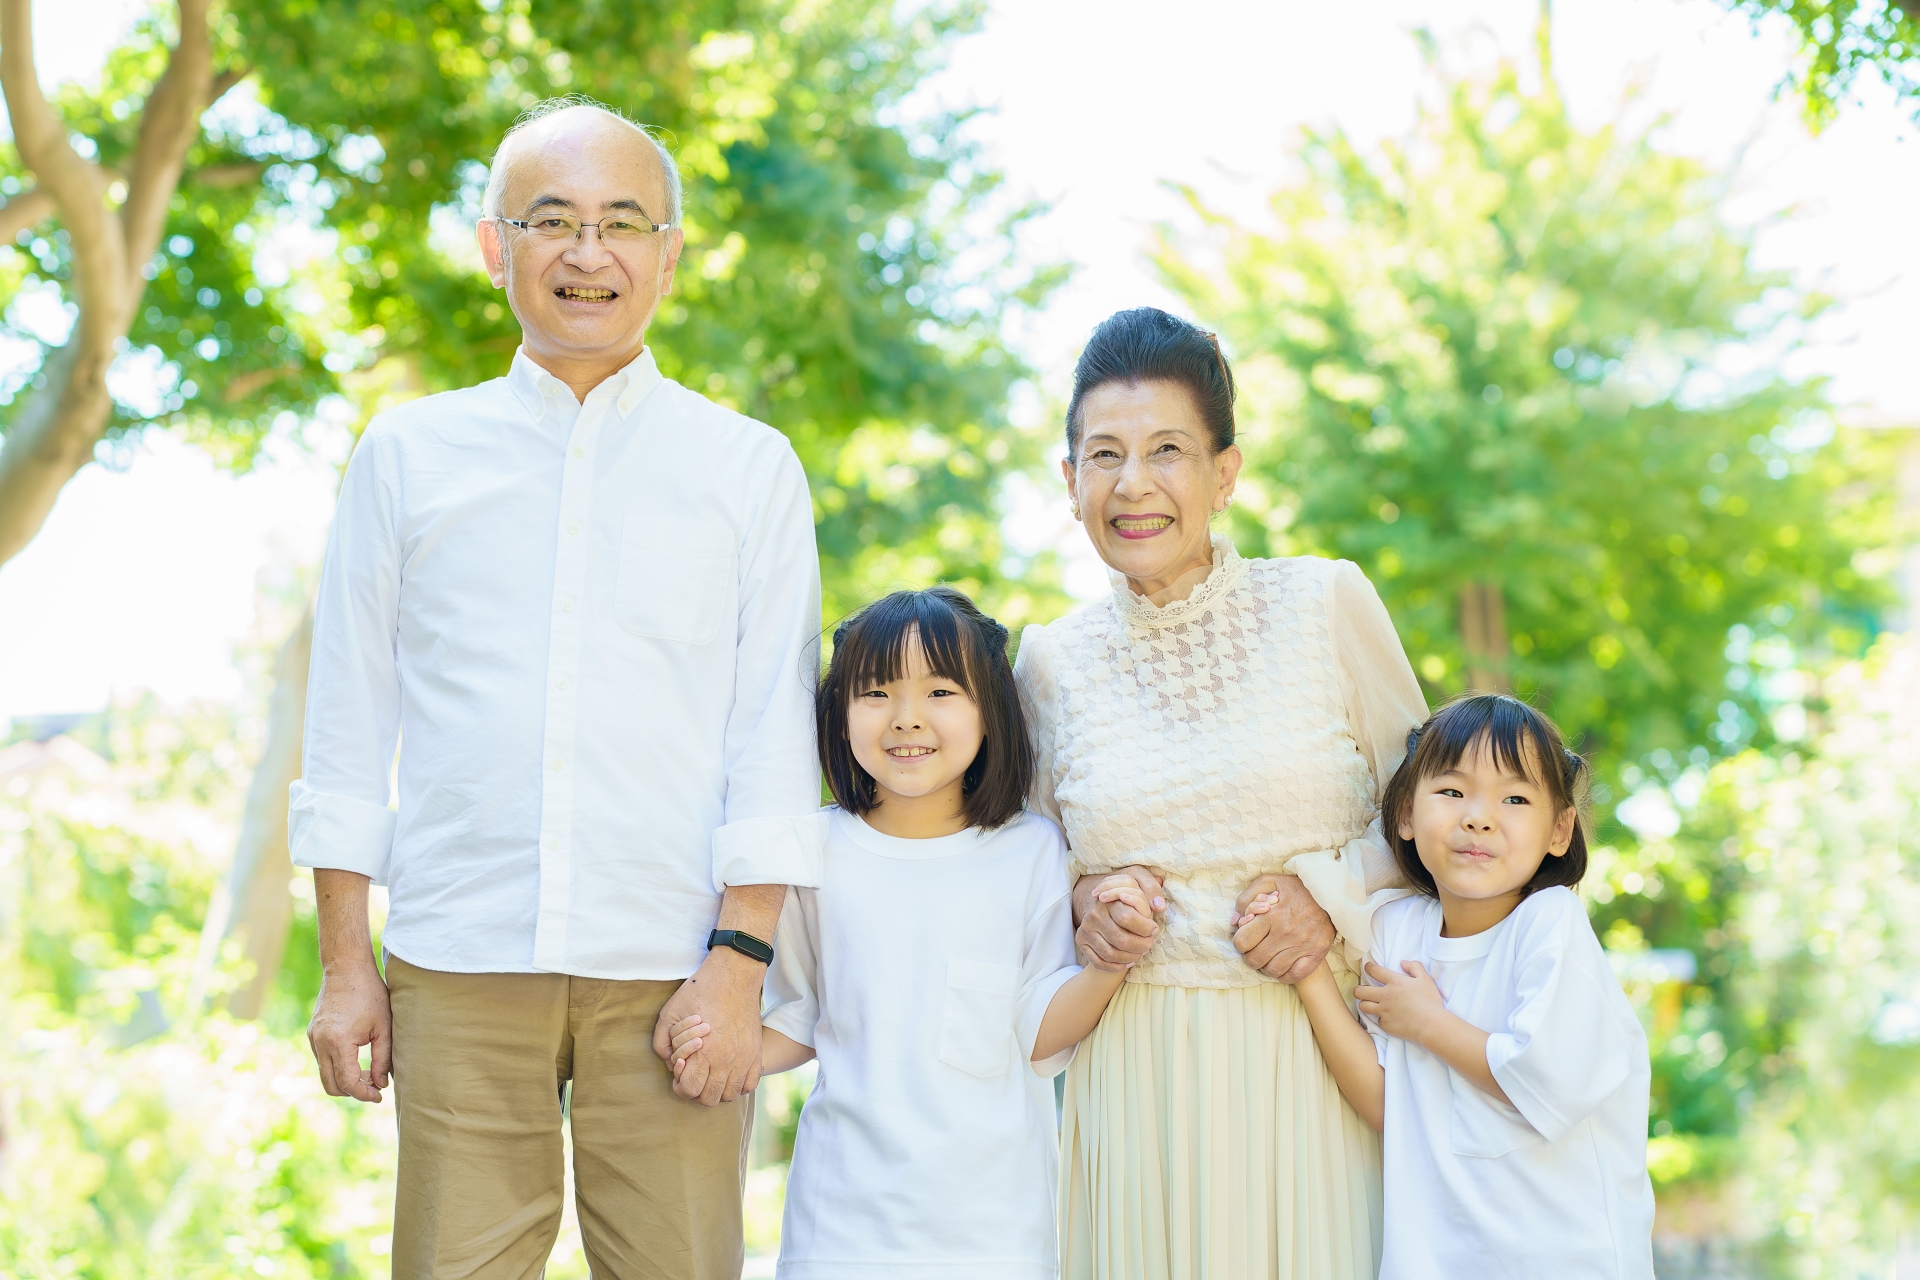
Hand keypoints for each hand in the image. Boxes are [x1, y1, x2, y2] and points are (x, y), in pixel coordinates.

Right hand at [307, 957, 391, 1102]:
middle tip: (374, 1086)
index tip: (379, 1096)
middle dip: (353, 1091)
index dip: (364, 1094)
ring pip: (325, 1075)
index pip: (348, 1082)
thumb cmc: (371, 995)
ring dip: (344, 1080)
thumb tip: (381, 1084)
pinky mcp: (312, 1034)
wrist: (347, 968)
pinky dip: (337, 1067)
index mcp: (338, 1042)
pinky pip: (323, 1061)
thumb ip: (382, 1059)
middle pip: (331, 1085)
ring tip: (368, 1072)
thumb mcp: (383, 1028)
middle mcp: (320, 1043)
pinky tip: (356, 1060)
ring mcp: (313, 1038)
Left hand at [652, 948, 765, 1105]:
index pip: (690, 1091)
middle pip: (709, 1099)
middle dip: (696, 1092)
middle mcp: (725, 1060)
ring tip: (711, 1075)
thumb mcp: (669, 1013)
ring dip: (717, 1091)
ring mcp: (744, 1058)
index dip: (680, 1087)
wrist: (733, 976)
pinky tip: (728, 1073)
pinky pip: (750, 1085)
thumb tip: (670, 1064)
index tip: (680, 1075)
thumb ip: (661, 1043)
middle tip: (694, 1076)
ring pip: (730, 1095)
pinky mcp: (756, 1053)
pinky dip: (739, 1086)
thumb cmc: (699, 992)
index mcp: (703, 1052)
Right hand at [1073, 866, 1165, 971]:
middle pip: (1121, 940)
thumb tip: (1159, 906)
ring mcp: (1086, 929)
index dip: (1145, 928)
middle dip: (1141, 946)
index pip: (1127, 918)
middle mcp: (1094, 914)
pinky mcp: (1081, 941)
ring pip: (1111, 953)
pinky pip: (1099, 961)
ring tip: (1140, 953)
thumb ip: (1151, 889)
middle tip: (1150, 944)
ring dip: (1131, 958)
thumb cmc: (1126, 895)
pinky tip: (1127, 962)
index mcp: (1108, 899)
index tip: (1154, 929)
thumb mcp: (1138, 881)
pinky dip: (1116, 966)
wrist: (1100, 903)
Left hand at [1230, 874, 1333, 983]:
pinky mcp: (1316, 954)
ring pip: (1272, 970)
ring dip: (1266, 966)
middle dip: (1250, 956)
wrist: (1330, 892)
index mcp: (1271, 915)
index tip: (1246, 938)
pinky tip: (1282, 965)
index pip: (1242, 942)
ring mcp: (1302, 945)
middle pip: (1254, 959)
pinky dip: (1284, 975)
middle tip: (1256, 949)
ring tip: (1268, 956)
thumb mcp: (1268, 881)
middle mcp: (1286, 932)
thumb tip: (1235, 922)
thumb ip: (1246, 898)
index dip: (1240, 942)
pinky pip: (1294, 976)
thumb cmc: (1297, 887)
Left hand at [1358, 960, 1448, 1043]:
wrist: (1431, 1024)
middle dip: (1358, 989)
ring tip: (1369, 1004)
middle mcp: (1385, 996)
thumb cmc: (1430, 1001)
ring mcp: (1384, 1011)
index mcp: (1394, 982)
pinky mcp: (1385, 1025)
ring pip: (1363, 1006)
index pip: (1374, 970)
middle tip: (1361, 990)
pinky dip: (1381, 1019)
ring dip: (1365, 1004)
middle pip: (1360, 991)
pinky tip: (1388, 1018)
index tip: (1368, 967)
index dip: (1368, 967)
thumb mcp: (1425, 979)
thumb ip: (1415, 967)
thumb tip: (1403, 963)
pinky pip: (1378, 1021)